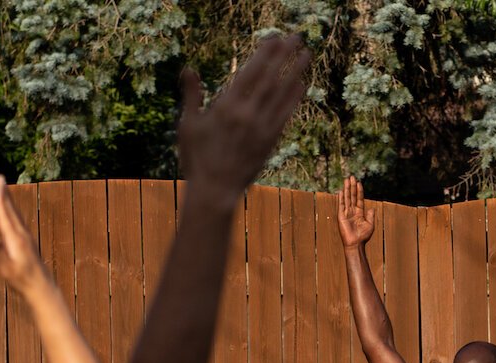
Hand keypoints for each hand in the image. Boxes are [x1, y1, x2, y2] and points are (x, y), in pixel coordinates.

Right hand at [0, 174, 48, 291]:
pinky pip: (18, 222)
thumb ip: (0, 252)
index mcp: (15, 239)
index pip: (4, 214)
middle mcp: (22, 235)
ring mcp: (26, 238)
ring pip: (16, 214)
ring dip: (9, 200)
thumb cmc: (22, 280)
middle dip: (4, 193)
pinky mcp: (28, 242)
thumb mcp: (8, 268)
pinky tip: (12, 212)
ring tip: (4, 189)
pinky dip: (13, 212)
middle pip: (11, 210)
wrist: (41, 288)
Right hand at [177, 34, 309, 202]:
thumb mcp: (188, 126)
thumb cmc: (197, 159)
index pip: (250, 72)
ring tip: (307, 55)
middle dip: (284, 56)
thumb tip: (188, 69)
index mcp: (225, 107)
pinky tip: (302, 85)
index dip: (264, 53)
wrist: (214, 191)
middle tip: (296, 37)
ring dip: (296, 72)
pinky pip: (285, 114)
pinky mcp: (270, 142)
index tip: (274, 38)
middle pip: (270, 78)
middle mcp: (246, 115)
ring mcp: (261, 128)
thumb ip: (192, 95)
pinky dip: (294, 98)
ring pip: (282, 94)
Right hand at [336, 175, 374, 248]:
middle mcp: (352, 211)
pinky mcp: (341, 216)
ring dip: (347, 189)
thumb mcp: (370, 224)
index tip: (358, 182)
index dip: (359, 190)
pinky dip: (341, 198)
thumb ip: (371, 215)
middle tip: (351, 177)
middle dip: (352, 186)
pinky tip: (341, 191)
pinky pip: (341, 205)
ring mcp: (346, 213)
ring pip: (347, 198)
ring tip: (346, 180)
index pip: (359, 199)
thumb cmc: (363, 236)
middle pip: (352, 196)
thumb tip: (372, 208)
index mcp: (359, 212)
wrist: (356, 244)